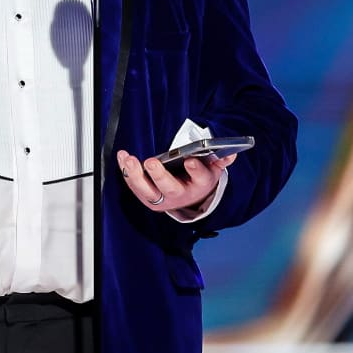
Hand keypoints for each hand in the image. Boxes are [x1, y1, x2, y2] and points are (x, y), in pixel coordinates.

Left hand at [116, 149, 235, 213]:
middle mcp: (179, 195)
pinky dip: (126, 171)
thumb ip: (220, 161)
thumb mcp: (212, 171)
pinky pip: (133, 185)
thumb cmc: (197, 178)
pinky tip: (122, 157)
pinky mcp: (146, 196)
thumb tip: (230, 154)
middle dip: (159, 175)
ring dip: (135, 175)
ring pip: (146, 190)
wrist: (187, 197)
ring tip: (129, 160)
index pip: (200, 179)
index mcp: (198, 186)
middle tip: (151, 163)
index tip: (191, 160)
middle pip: (169, 188)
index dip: (196, 170)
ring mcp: (161, 197)